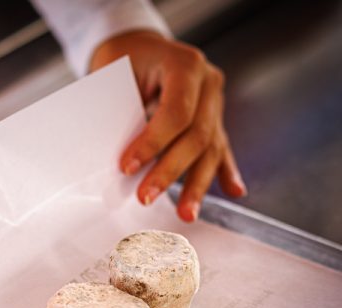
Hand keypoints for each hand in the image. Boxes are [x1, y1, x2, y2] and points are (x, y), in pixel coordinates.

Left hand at [90, 30, 245, 220]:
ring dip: (197, 185)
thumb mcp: (116, 77)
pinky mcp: (215, 121)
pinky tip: (234, 192)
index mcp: (185, 65)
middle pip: (197, 135)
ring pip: (211, 149)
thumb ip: (121, 114)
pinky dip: (225, 173)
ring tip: (186, 214)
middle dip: (170, 171)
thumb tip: (118, 164)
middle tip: (145, 197)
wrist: (139, 49)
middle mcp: (208, 83)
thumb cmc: (124, 63)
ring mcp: (215, 103)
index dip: (152, 143)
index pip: (176, 111)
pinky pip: (221, 150)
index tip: (126, 167)